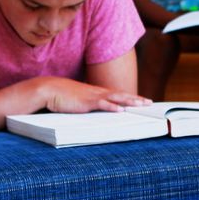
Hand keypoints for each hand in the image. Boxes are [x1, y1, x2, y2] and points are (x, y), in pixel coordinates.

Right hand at [36, 77, 151, 113]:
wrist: (49, 89)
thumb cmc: (62, 95)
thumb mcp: (79, 99)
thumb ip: (89, 103)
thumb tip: (96, 109)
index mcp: (97, 92)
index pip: (118, 94)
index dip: (131, 97)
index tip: (142, 100)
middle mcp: (98, 92)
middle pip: (121, 95)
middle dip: (136, 99)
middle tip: (149, 102)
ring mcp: (92, 96)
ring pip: (115, 98)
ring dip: (129, 101)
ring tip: (141, 104)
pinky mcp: (85, 102)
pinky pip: (101, 104)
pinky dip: (111, 107)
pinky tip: (120, 110)